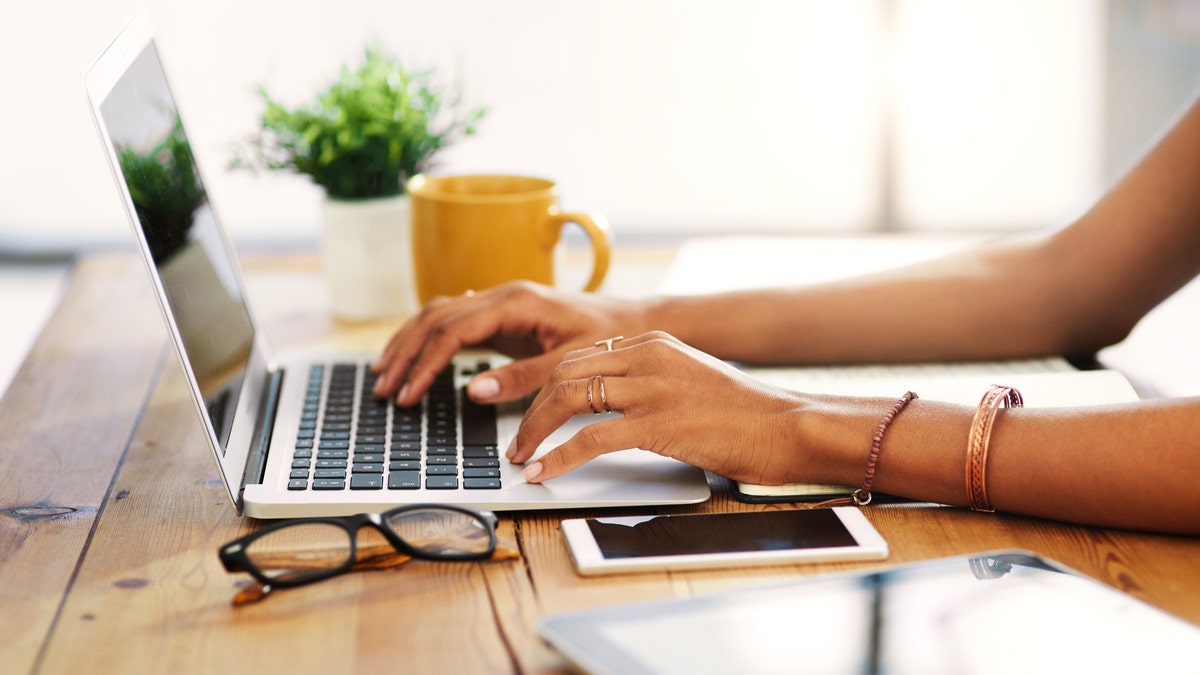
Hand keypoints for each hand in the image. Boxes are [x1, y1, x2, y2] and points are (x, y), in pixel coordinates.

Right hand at [372, 281, 645, 406]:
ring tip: (386, 374)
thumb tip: (475, 390)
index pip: (452, 330)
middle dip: (405, 353)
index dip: (425, 363)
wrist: (634, 322)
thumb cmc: (609, 338)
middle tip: (384, 388)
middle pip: (435, 317)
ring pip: (439, 314)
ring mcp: (500, 302)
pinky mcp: (503, 316)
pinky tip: (414, 357)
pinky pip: (454, 321)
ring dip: (409, 342)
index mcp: (516, 301)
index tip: (409, 394)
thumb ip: (523, 377)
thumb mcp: (569, 363)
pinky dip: (428, 339)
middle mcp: (502, 295)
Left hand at [508, 331, 808, 484]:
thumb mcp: (688, 379)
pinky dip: (558, 456)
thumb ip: (649, 381)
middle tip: (516, 440)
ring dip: (535, 431)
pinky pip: (591, 438)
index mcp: (652, 343)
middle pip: (565, 373)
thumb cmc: (744, 413)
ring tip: (521, 457)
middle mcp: (647, 357)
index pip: (579, 356)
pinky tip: (544, 472)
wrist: (787, 425)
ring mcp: (652, 388)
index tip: (529, 411)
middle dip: (531, 408)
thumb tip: (606, 405)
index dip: (544, 386)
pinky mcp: (659, 423)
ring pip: (569, 398)